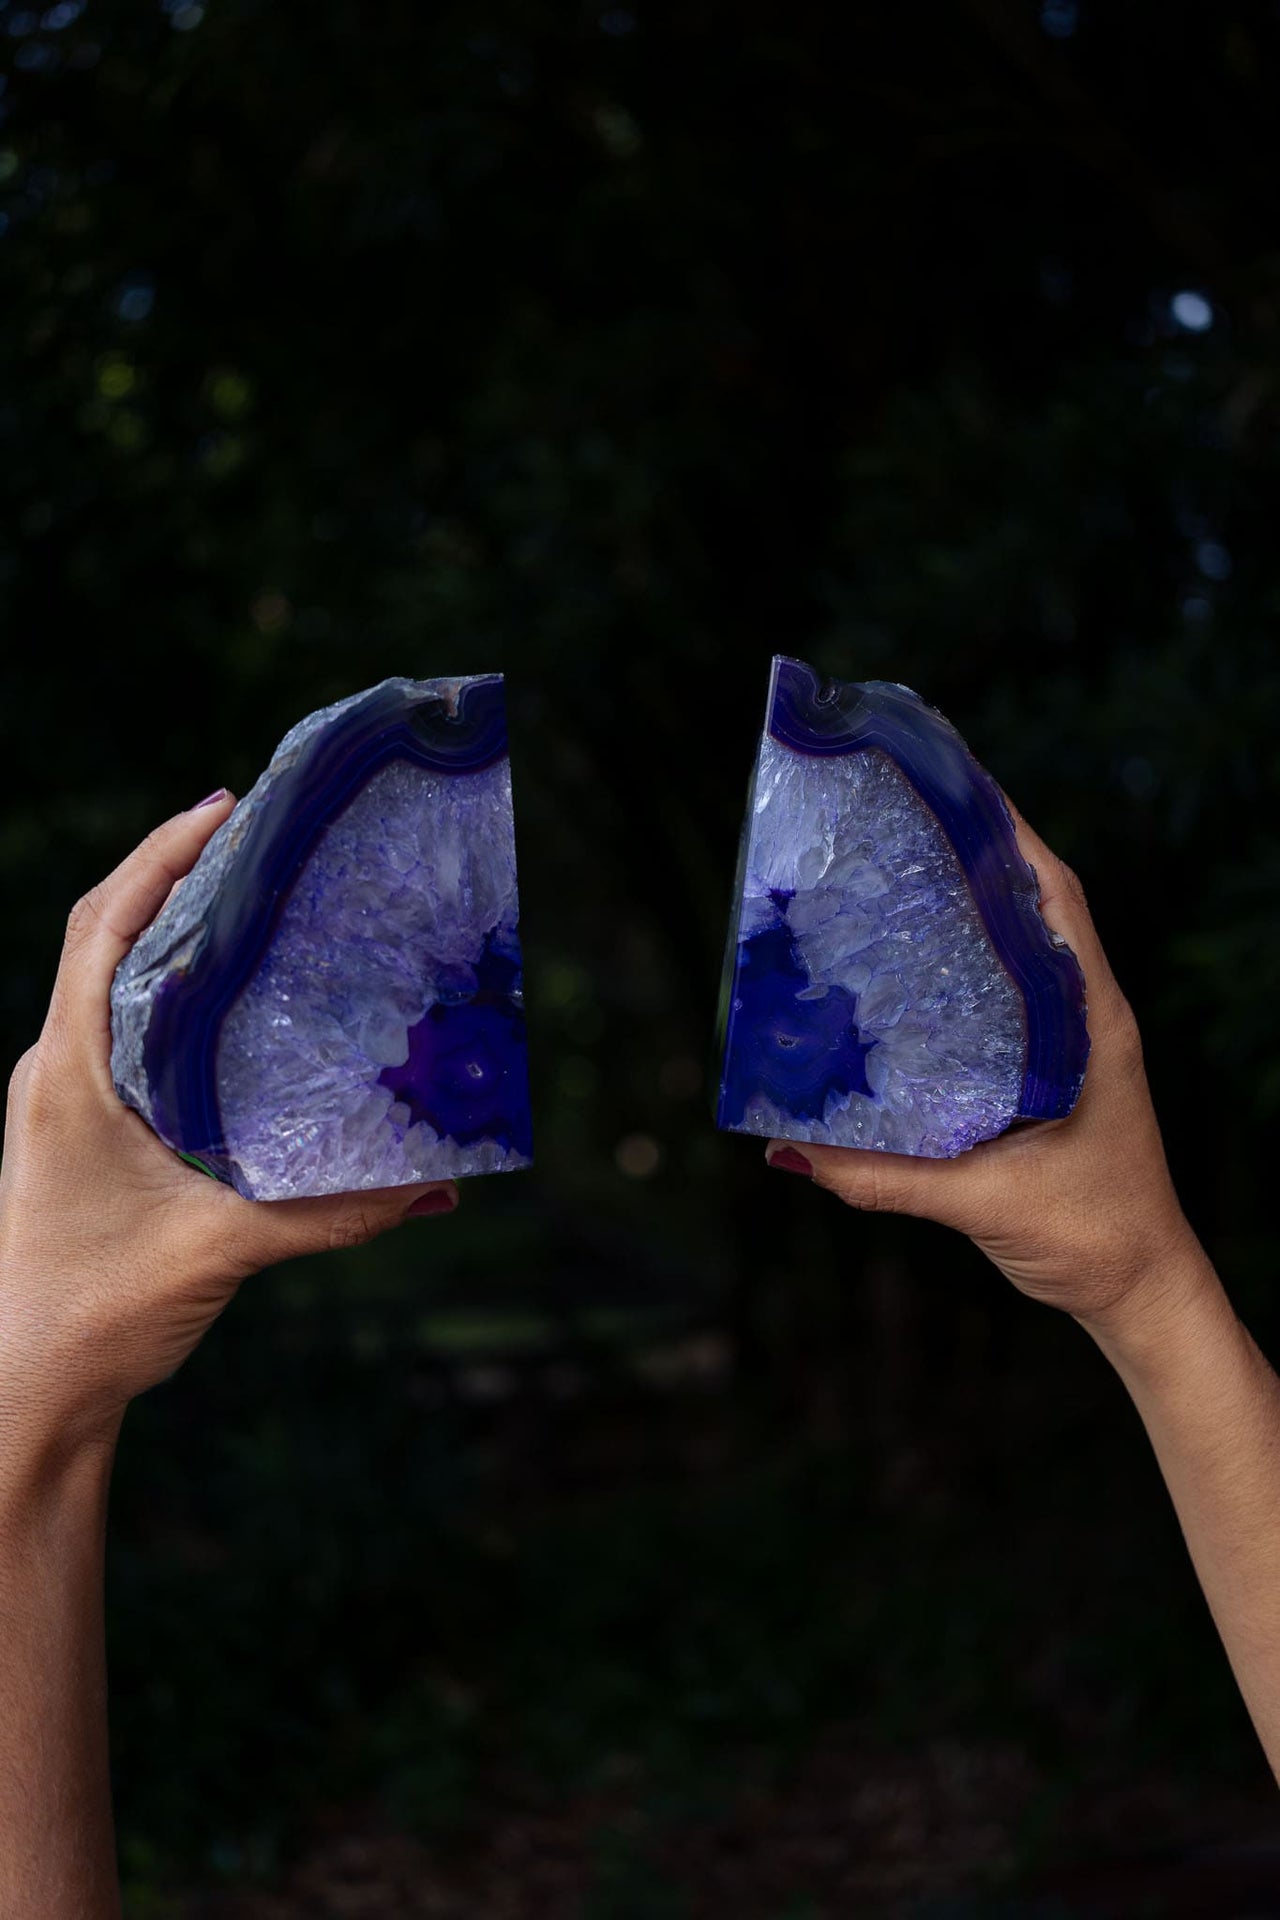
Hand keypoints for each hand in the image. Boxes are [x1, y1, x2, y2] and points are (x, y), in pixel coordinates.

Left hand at [0, 793, 457, 1454]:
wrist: (27, 1389)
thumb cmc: (97, 1313)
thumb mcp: (223, 1251)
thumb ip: (333, 1212)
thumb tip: (440, 1185)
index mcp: (68, 1075)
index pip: (103, 929)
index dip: (160, 857)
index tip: (225, 806)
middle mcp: (53, 1070)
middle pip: (103, 934)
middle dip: (173, 872)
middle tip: (255, 836)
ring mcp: (59, 1097)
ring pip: (106, 979)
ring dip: (167, 927)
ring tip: (247, 894)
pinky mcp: (77, 1127)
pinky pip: (118, 1027)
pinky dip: (166, 988)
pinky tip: (228, 1000)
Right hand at [766, 805, 1205, 1332]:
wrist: (1142, 1295)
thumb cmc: (1092, 1240)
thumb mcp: (983, 1204)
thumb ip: (885, 1177)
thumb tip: (790, 1149)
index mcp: (1092, 1027)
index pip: (1058, 905)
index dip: (1012, 839)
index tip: (958, 788)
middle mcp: (1086, 1022)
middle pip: (1032, 913)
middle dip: (973, 860)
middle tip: (898, 823)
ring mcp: (1071, 1047)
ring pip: (1017, 957)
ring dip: (967, 914)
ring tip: (892, 880)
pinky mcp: (1049, 1077)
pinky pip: (1004, 1005)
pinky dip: (961, 976)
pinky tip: (906, 978)